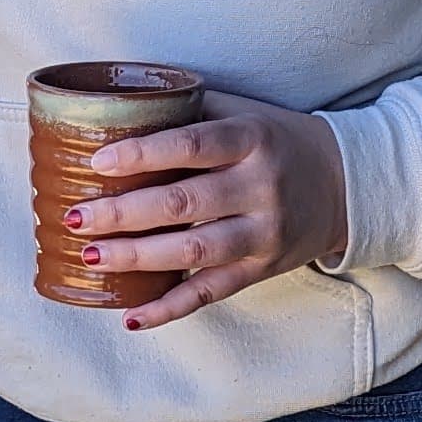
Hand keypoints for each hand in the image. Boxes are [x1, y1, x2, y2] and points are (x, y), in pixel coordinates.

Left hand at [66, 98, 350, 328]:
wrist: (345, 184)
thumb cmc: (277, 141)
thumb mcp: (245, 112)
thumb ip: (190, 109)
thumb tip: (117, 105)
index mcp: (252, 139)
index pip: (191, 146)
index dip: (143, 154)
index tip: (97, 163)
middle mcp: (260, 187)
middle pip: (183, 203)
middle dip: (123, 213)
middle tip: (76, 217)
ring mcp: (263, 234)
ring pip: (193, 252)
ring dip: (136, 258)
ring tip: (90, 257)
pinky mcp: (261, 269)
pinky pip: (210, 293)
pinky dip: (169, 308)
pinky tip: (131, 316)